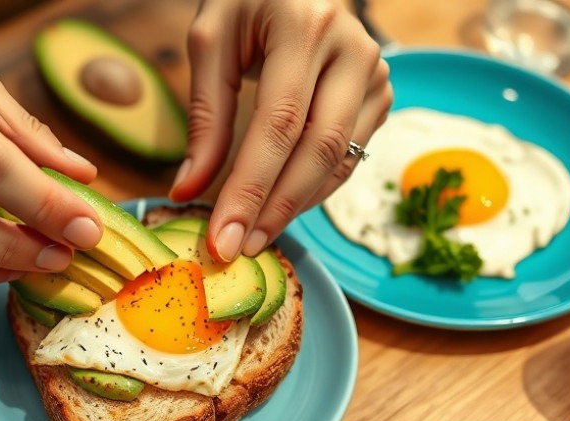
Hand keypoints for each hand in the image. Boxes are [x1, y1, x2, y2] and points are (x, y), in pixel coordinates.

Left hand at [169, 0, 392, 261]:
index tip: (224, 237)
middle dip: (276, 208)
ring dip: (296, 205)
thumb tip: (188, 189)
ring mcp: (375, 73)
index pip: (279, 125)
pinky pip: (350, 155)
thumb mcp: (212, 43)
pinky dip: (315, 188)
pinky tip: (282, 206)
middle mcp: (353, 49)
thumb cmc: (247, 1)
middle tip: (240, 248)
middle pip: (318, 150)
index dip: (250, 188)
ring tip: (255, 234)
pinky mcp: (380, 93)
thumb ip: (205, 117)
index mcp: (305, 26)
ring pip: (340, 160)